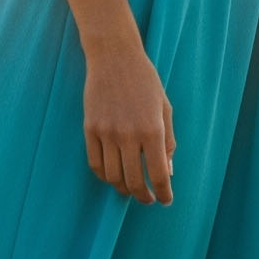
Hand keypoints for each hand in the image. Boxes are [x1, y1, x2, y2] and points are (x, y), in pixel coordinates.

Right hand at [83, 40, 174, 202]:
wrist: (114, 57)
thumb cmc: (145, 82)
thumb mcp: (164, 109)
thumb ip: (168, 142)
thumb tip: (167, 172)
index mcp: (153, 130)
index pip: (158, 175)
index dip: (163, 193)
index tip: (165, 200)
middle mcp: (129, 135)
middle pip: (134, 181)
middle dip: (143, 196)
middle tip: (148, 199)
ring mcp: (106, 132)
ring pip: (112, 176)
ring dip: (123, 188)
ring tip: (130, 189)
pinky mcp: (90, 128)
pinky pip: (95, 163)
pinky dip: (104, 175)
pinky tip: (112, 176)